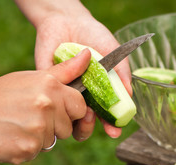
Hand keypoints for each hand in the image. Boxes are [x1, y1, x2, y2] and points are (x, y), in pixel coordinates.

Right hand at [0, 49, 91, 163]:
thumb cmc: (2, 94)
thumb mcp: (33, 77)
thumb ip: (64, 71)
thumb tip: (89, 55)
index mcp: (51, 87)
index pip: (81, 107)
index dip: (70, 111)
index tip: (55, 109)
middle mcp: (46, 107)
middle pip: (68, 128)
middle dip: (54, 126)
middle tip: (29, 116)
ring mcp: (37, 130)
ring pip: (52, 142)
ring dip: (38, 138)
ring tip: (18, 125)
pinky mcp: (27, 150)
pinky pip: (36, 153)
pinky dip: (25, 148)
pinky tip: (11, 136)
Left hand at [32, 4, 131, 138]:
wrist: (69, 20)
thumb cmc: (94, 38)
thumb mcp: (113, 55)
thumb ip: (122, 75)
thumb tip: (129, 97)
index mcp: (96, 94)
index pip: (103, 116)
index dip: (109, 126)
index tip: (114, 131)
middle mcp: (79, 97)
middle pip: (82, 123)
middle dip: (89, 127)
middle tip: (94, 119)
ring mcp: (62, 92)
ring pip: (64, 118)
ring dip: (74, 119)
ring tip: (83, 108)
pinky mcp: (46, 83)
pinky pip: (50, 98)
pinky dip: (60, 97)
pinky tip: (70, 87)